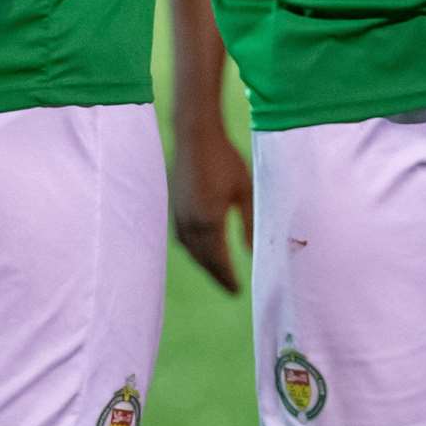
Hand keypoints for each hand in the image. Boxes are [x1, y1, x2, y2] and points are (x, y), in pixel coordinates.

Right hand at [171, 125, 252, 293]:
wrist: (195, 134)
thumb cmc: (225, 159)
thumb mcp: (245, 191)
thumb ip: (249, 223)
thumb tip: (252, 253)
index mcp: (209, 221)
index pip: (218, 260)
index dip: (228, 278)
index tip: (238, 291)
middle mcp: (190, 223)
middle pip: (202, 259)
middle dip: (216, 275)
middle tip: (229, 288)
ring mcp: (178, 214)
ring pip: (190, 250)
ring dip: (204, 263)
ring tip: (218, 271)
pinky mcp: (174, 205)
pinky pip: (182, 237)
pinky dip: (193, 249)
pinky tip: (201, 247)